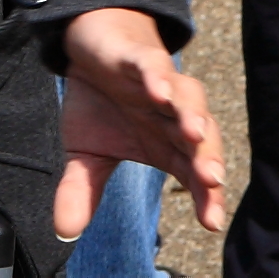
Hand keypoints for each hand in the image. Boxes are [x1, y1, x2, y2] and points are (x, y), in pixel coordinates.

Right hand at [55, 6, 226, 240]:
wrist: (95, 47)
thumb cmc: (102, 103)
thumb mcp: (86, 151)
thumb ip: (81, 190)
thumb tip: (65, 232)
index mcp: (165, 142)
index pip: (191, 171)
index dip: (204, 194)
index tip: (212, 222)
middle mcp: (171, 114)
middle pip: (199, 138)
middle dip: (207, 158)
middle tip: (213, 181)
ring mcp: (160, 84)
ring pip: (187, 97)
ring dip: (191, 114)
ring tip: (195, 135)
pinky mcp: (141, 57)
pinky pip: (155, 65)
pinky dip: (159, 77)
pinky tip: (160, 91)